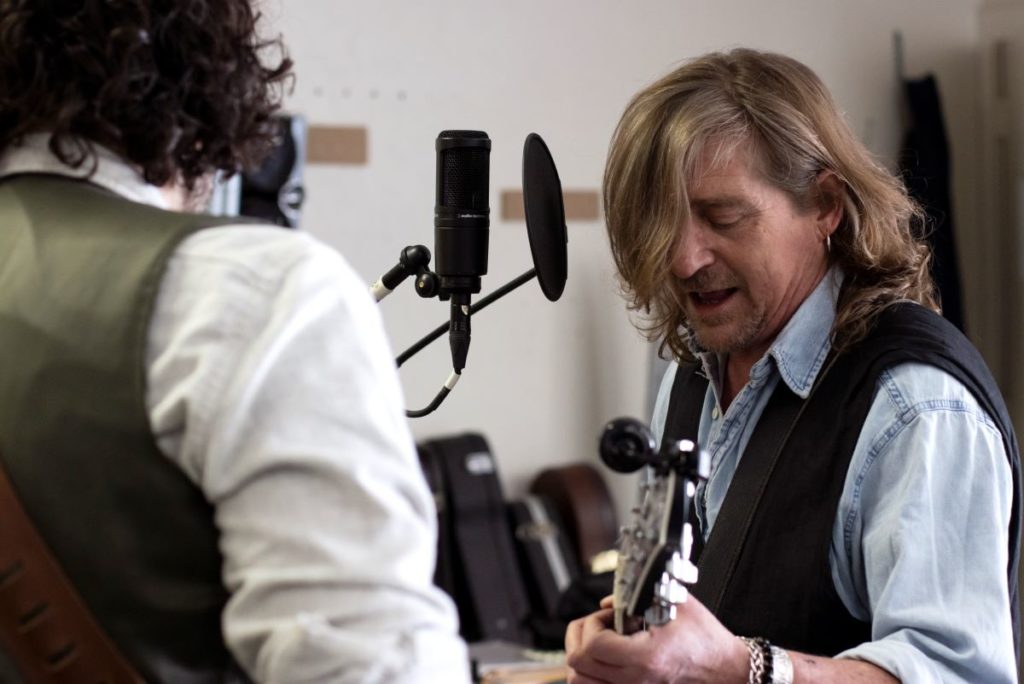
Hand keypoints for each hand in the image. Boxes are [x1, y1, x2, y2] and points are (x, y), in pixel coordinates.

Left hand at [564, 593, 747, 683]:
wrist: (729, 673)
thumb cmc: (708, 641)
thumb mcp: (678, 605)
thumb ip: (638, 597)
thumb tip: (606, 603)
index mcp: (646, 657)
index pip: (592, 647)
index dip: (592, 625)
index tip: (608, 616)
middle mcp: (636, 681)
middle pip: (577, 666)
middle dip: (580, 638)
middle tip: (599, 626)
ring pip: (580, 682)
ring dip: (582, 659)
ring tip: (600, 643)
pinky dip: (591, 675)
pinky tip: (605, 660)